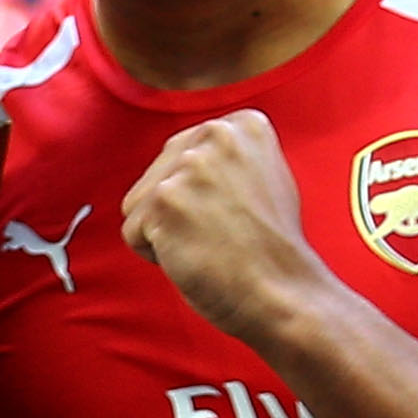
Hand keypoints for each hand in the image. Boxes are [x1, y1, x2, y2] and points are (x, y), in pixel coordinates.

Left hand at [120, 111, 328, 348]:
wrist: (284, 292)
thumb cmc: (270, 248)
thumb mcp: (260, 178)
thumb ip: (223, 158)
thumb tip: (185, 152)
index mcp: (242, 125)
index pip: (179, 157)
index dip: (200, 198)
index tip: (240, 214)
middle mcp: (216, 133)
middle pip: (155, 177)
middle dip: (179, 213)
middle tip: (225, 233)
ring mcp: (189, 165)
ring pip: (139, 204)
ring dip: (164, 233)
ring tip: (211, 243)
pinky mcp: (164, 199)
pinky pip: (133, 232)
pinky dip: (157, 255)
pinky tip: (197, 256)